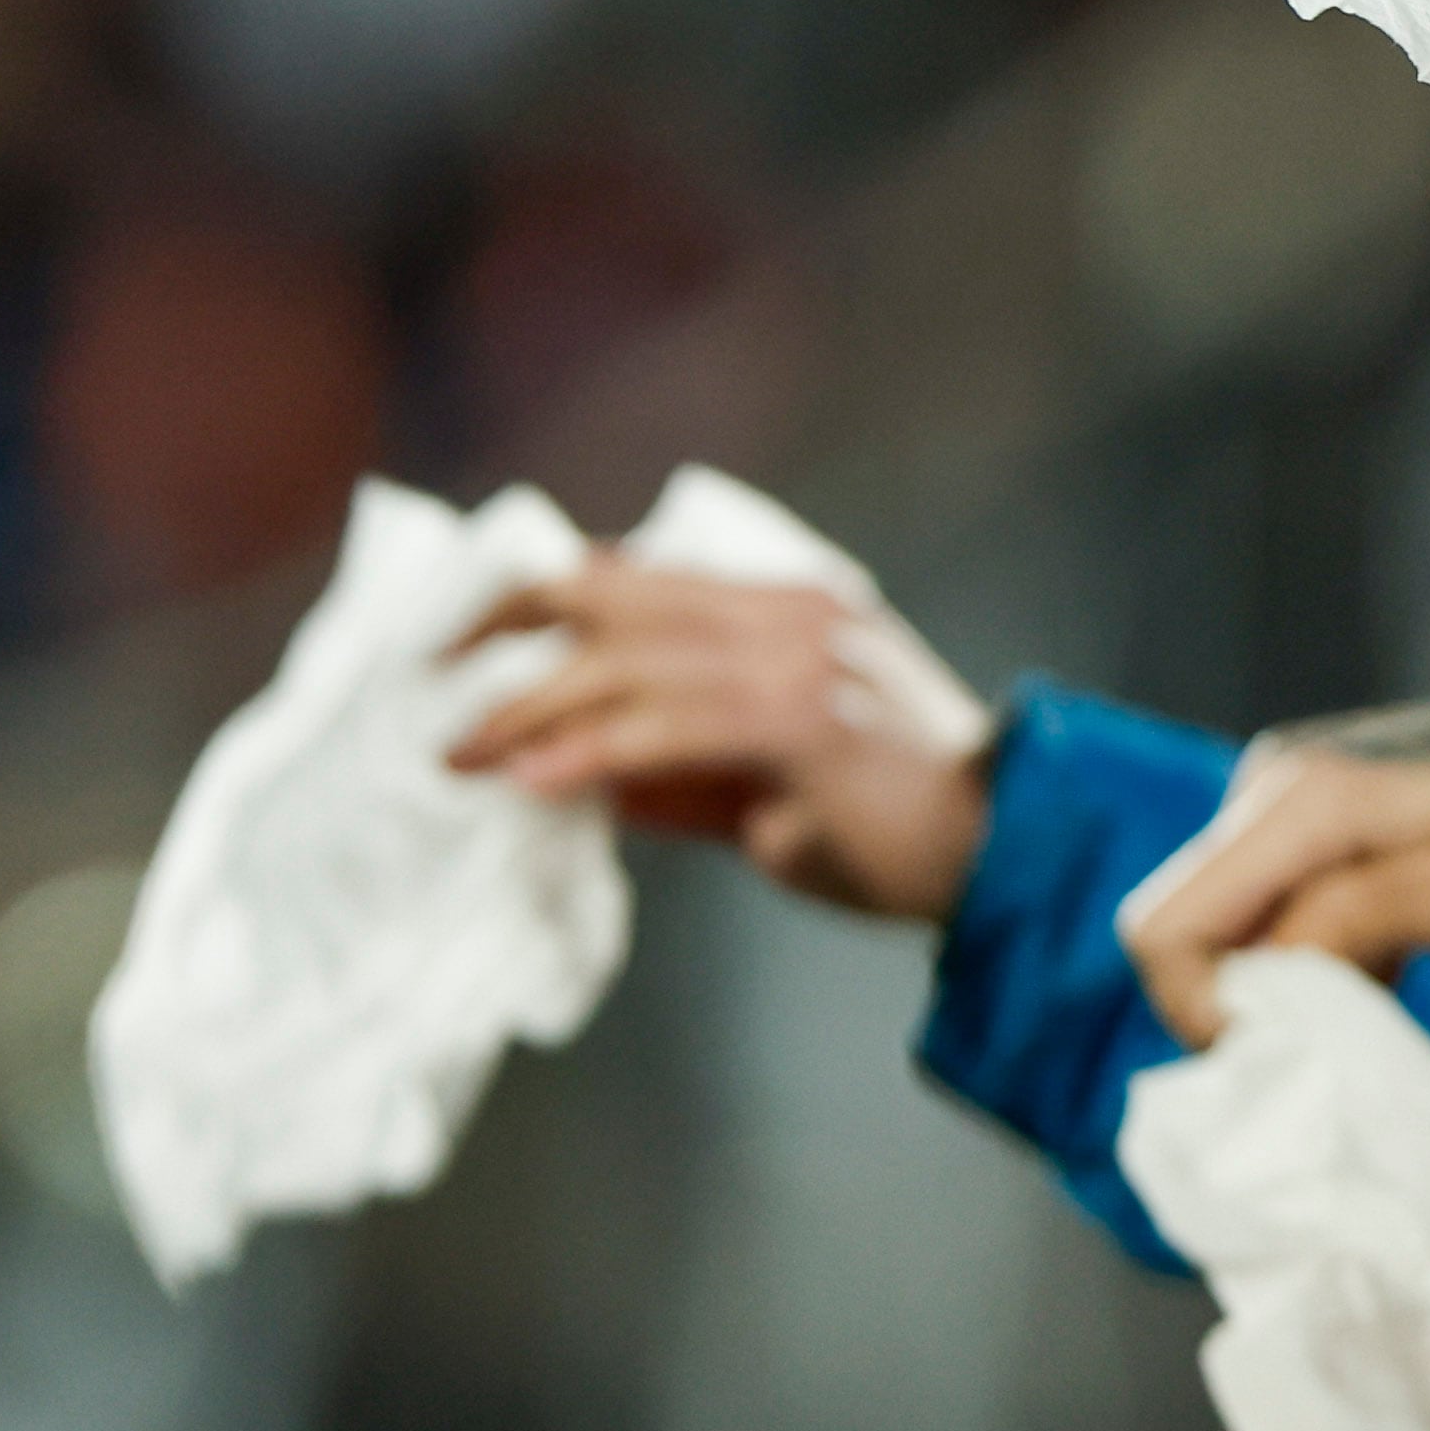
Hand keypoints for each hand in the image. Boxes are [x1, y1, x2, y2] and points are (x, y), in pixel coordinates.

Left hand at [442, 558, 991, 920]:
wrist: (1006, 854)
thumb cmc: (894, 832)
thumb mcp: (765, 792)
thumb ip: (680, 774)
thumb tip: (577, 773)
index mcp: (785, 610)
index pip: (635, 576)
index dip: (536, 594)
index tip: (458, 638)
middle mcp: (787, 614)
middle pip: (612, 595)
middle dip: (504, 631)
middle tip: (424, 683)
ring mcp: (799, 658)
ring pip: (628, 660)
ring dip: (528, 705)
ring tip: (458, 751)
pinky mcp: (805, 718)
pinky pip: (670, 725)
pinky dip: (593, 748)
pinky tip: (537, 778)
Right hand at [1117, 743, 1429, 1050]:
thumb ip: (1353, 925)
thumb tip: (1249, 982)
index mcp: (1304, 799)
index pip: (1167, 926)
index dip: (1205, 1013)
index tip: (1297, 1055)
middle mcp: (1277, 784)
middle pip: (1187, 928)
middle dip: (1241, 1004)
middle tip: (1343, 1043)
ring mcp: (1301, 796)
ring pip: (1233, 923)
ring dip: (1286, 985)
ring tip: (1389, 1002)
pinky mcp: (1331, 820)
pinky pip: (1279, 904)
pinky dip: (1317, 957)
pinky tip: (1393, 970)